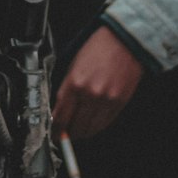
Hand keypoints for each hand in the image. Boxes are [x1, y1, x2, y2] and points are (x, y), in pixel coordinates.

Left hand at [52, 26, 143, 141]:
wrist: (123, 43)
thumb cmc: (98, 49)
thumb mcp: (74, 65)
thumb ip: (68, 88)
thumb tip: (61, 109)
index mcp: (74, 83)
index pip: (61, 116)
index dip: (56, 129)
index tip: (54, 134)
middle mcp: (89, 95)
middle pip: (75, 127)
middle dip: (68, 134)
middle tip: (65, 135)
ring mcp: (105, 102)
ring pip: (90, 129)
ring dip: (82, 134)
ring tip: (77, 132)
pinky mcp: (118, 105)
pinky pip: (104, 124)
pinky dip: (96, 128)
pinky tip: (91, 127)